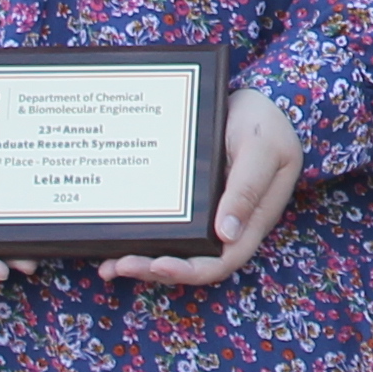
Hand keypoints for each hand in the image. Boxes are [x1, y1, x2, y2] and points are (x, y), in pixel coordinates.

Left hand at [104, 89, 302, 284]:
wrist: (251, 101)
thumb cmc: (263, 122)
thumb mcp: (261, 148)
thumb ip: (247, 189)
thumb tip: (227, 234)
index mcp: (253, 219)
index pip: (223, 261)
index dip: (191, 271)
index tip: (158, 265)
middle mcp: (229, 225)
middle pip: (193, 263)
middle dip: (155, 270)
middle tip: (120, 265)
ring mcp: (209, 215)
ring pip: (177, 251)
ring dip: (144, 262)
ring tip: (109, 265)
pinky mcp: (191, 203)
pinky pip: (168, 228)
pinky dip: (142, 238)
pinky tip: (115, 241)